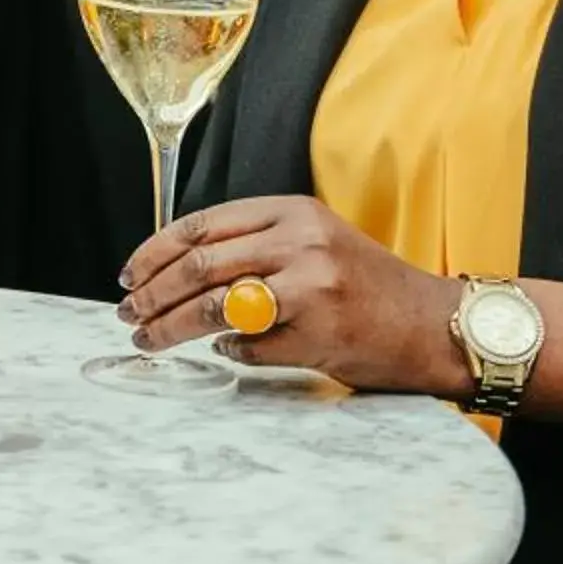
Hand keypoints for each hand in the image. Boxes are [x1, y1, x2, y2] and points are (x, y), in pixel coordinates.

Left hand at [119, 195, 466, 395]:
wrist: (433, 324)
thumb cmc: (367, 286)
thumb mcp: (313, 241)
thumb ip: (255, 244)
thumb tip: (175, 268)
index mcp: (293, 211)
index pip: (202, 225)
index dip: (155, 251)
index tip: (129, 275)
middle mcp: (300, 241)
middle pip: (199, 265)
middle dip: (152, 293)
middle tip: (129, 315)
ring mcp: (310, 287)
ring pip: (214, 306)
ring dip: (171, 327)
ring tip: (149, 340)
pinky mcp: (319, 333)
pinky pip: (250, 346)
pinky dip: (228, 351)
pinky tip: (223, 352)